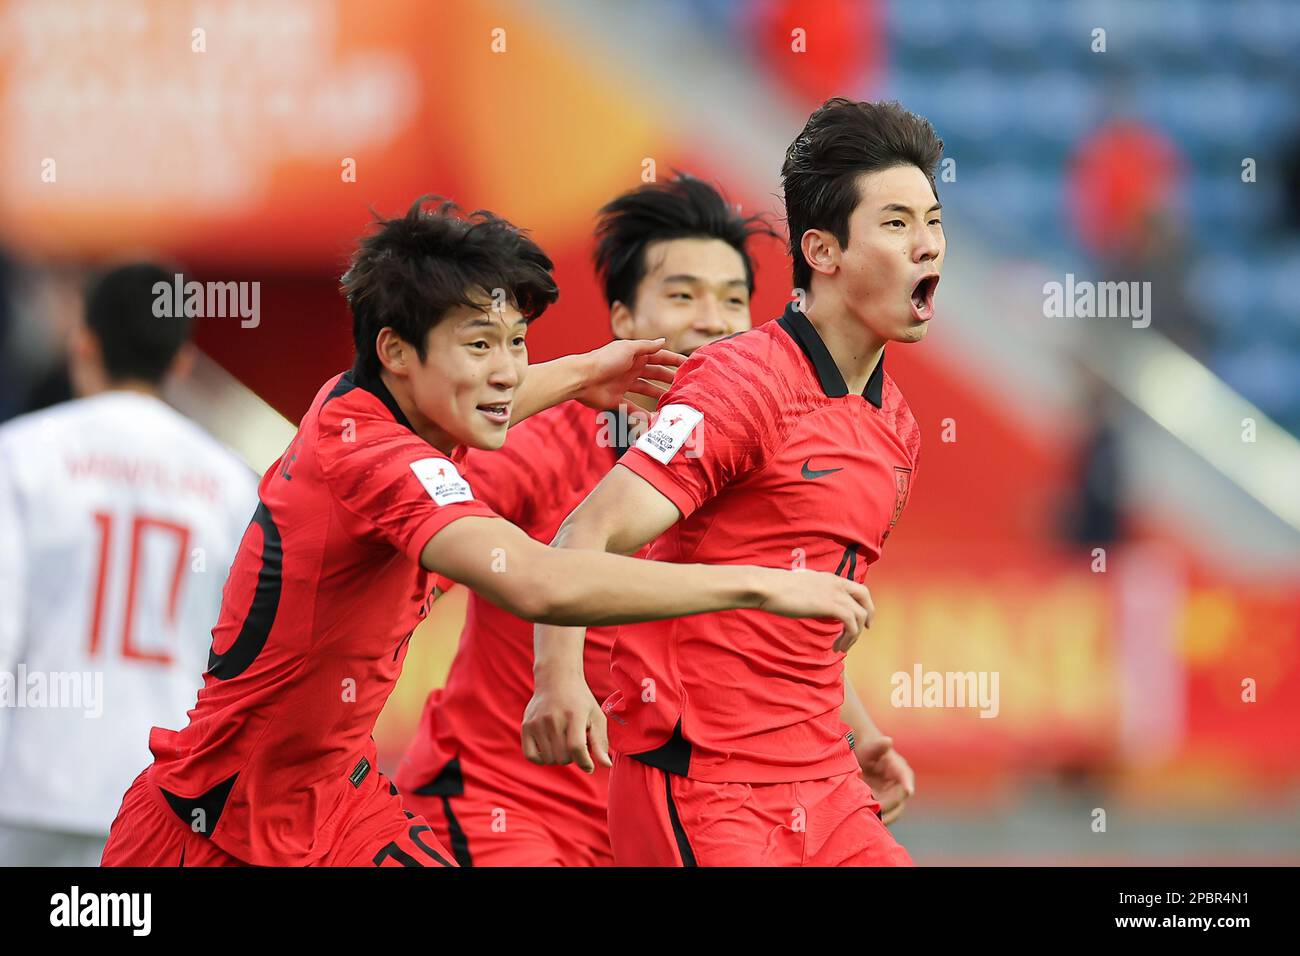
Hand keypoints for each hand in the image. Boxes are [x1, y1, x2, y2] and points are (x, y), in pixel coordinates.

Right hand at [521, 672, 611, 772]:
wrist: (556, 679)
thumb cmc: (580, 701)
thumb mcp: (596, 717)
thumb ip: (600, 742)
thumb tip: (606, 765)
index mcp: (574, 715)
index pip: (577, 748)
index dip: (585, 762)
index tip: (589, 766)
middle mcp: (553, 718)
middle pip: (563, 757)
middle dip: (573, 758)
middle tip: (575, 744)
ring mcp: (537, 722)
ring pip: (549, 759)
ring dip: (558, 757)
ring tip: (563, 742)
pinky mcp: (526, 726)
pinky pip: (531, 757)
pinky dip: (542, 759)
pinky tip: (550, 748)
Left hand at [576, 338, 684, 409]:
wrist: (581, 378)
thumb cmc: (604, 360)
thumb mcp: (628, 349)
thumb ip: (647, 347)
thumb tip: (663, 341)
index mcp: (635, 355)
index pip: (659, 356)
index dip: (673, 360)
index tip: (688, 365)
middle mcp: (631, 369)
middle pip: (655, 374)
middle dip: (669, 379)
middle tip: (684, 385)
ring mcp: (624, 385)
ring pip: (646, 390)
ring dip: (659, 396)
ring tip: (673, 402)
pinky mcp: (616, 400)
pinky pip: (633, 408)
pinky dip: (642, 415)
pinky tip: (654, 420)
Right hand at [755, 569, 873, 652]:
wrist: (769, 587)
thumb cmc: (777, 589)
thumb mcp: (801, 588)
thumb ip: (813, 594)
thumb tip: (813, 603)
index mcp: (830, 578)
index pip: (857, 588)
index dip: (864, 603)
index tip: (862, 619)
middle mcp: (836, 584)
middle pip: (865, 597)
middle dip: (868, 615)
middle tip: (864, 630)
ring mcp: (834, 594)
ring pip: (859, 615)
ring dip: (854, 635)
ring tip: (841, 647)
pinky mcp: (830, 605)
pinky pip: (851, 623)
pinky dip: (848, 637)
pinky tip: (836, 646)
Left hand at [856, 735, 914, 824]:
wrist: (864, 759)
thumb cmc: (868, 750)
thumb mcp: (871, 747)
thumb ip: (879, 745)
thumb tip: (888, 740)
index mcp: (901, 769)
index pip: (906, 776)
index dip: (907, 783)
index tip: (908, 790)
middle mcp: (902, 784)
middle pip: (900, 799)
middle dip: (890, 806)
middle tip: (878, 811)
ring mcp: (896, 796)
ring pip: (895, 811)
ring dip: (885, 815)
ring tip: (872, 820)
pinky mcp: (888, 804)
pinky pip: (887, 814)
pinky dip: (880, 817)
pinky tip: (868, 820)